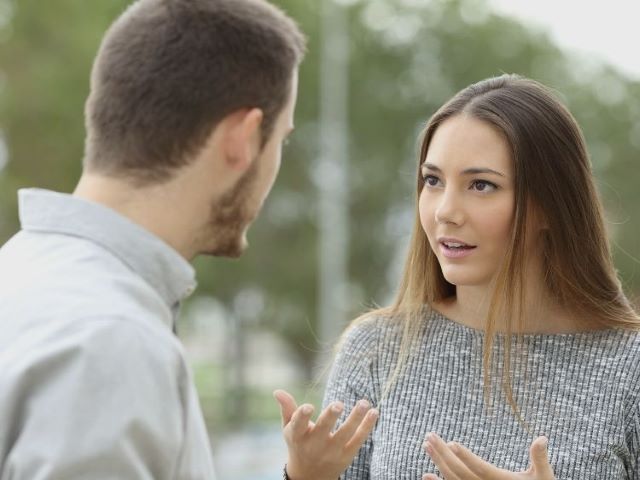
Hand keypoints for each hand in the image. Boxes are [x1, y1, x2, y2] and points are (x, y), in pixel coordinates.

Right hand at [274, 389, 378, 479]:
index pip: (298, 426)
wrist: (310, 477)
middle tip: (338, 404)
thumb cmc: (299, 444)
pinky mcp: (346, 455)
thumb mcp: (289, 429)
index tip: (309, 406)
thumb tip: (277, 391)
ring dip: (356, 418)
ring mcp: (332, 451)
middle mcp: (314, 445)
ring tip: (364, 402)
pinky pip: (358, 440)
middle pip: (323, 429)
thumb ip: (287, 409)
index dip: (302, 416)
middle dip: (330, 417)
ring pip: (345, 434)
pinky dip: (367, 426)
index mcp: (297, 436)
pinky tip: (374, 412)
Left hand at [423, 433, 554, 479]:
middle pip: (461, 472)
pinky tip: (426, 475)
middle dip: (443, 454)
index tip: (452, 443)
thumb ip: (539, 458)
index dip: (466, 457)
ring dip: (438, 463)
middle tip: (430, 436)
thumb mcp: (543, 477)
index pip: (481, 469)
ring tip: (426, 445)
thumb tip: (542, 437)